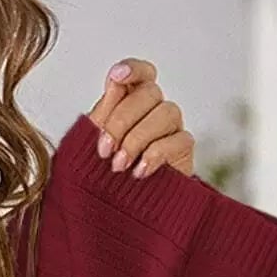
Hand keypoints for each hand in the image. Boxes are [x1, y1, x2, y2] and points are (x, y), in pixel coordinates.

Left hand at [85, 59, 195, 178]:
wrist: (118, 207)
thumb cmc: (102, 170)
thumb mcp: (93, 140)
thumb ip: (104, 110)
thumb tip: (114, 82)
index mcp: (130, 100)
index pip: (141, 73)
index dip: (132, 69)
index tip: (116, 77)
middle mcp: (154, 108)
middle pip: (149, 93)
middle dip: (122, 121)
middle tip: (104, 150)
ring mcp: (171, 127)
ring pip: (167, 112)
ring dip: (137, 139)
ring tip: (118, 166)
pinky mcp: (183, 150)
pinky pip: (178, 140)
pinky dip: (155, 155)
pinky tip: (139, 171)